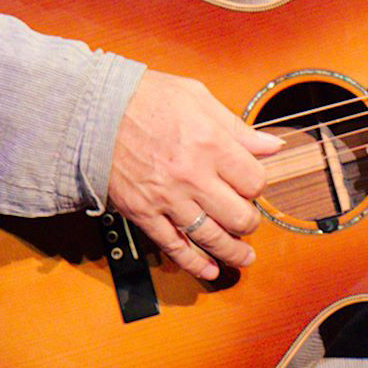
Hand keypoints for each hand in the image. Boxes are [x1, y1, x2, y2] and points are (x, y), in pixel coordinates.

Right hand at [105, 69, 283, 279]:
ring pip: (210, 237)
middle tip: (250, 220)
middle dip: (251, 221)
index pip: (254, 181)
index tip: (252, 184)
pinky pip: (173, 245)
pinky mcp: (143, 212)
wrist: (95, 111)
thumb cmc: (147, 98)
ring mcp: (167, 198)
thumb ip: (238, 128)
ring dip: (232, 251)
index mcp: (211, 144)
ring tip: (244, 257)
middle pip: (239, 216)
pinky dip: (194, 263)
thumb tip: (272, 145)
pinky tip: (209, 269)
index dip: (258, 185)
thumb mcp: (198, 98)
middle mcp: (192, 175)